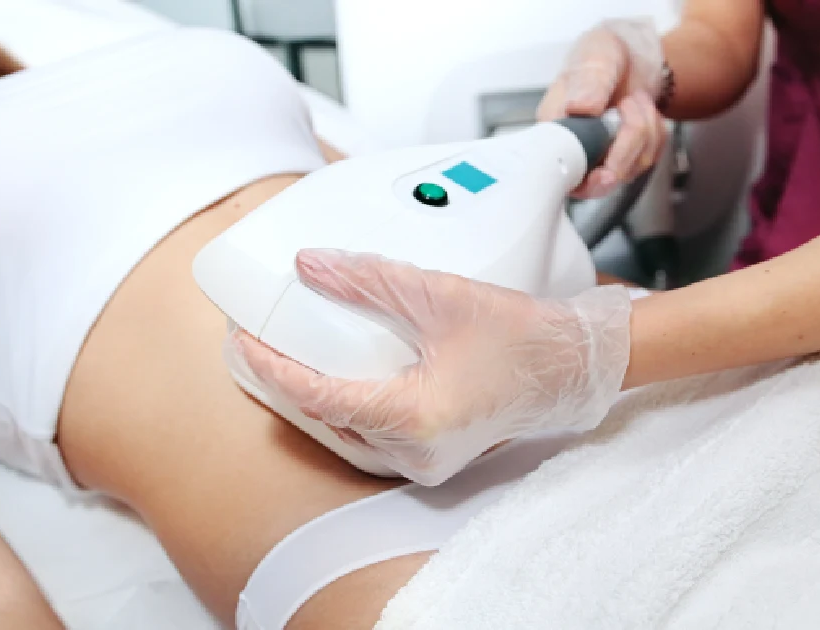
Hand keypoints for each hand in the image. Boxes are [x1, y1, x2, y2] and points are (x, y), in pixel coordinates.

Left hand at [234, 250, 632, 485]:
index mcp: (416, 418)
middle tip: (256, 343)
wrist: (574, 365)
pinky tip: (338, 376)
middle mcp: (417, 452)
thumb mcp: (442, 296)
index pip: (321, 397)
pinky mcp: (435, 456)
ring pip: (349, 431)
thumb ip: (371, 279)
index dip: (275, 369)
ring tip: (288, 356)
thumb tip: (312, 266)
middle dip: (287, 381)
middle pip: (328, 418)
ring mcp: (427, 461)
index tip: (246, 341)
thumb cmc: (524, 336)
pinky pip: (375, 435)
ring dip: (317, 394)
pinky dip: (350, 405)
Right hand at [537, 18, 668, 198]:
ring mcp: (601, 157)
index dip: (586, 180)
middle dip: (627, 143)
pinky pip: (650, 158)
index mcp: (556, 127)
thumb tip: (579, 107)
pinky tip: (642, 112)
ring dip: (644, 129)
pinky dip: (656, 132)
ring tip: (632, 101)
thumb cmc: (603, 56)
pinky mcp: (627, 159)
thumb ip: (588, 81)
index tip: (605, 173)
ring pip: (632, 167)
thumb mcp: (595, 57)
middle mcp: (575, 149)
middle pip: (602, 178)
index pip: (563, 170)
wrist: (630, 56)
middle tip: (627, 104)